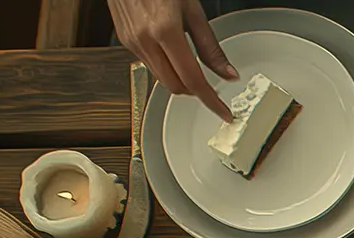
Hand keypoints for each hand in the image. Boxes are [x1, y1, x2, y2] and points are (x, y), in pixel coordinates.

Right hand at [110, 0, 236, 120]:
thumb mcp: (194, 10)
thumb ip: (210, 46)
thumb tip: (227, 73)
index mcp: (165, 30)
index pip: (193, 79)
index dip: (210, 100)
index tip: (223, 111)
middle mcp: (145, 40)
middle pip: (175, 86)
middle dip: (196, 92)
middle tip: (212, 91)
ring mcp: (132, 42)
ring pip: (161, 79)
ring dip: (180, 82)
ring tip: (194, 73)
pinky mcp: (125, 41)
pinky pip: (150, 66)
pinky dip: (166, 69)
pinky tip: (174, 57)